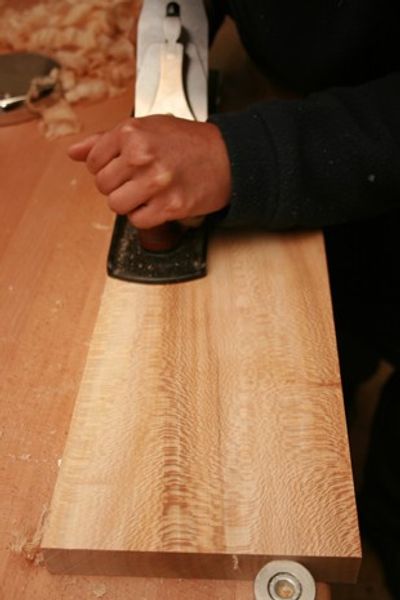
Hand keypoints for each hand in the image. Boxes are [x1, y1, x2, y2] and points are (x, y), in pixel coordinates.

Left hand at [68, 115, 231, 228]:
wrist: (228, 157)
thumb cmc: (188, 142)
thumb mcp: (147, 128)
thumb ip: (106, 140)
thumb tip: (74, 152)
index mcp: (132, 132)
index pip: (93, 161)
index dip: (106, 167)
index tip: (123, 166)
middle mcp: (141, 155)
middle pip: (103, 186)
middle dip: (118, 186)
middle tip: (139, 179)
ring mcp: (155, 182)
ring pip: (116, 205)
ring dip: (130, 203)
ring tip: (147, 192)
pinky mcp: (169, 205)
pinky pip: (138, 221)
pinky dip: (146, 216)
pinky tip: (158, 202)